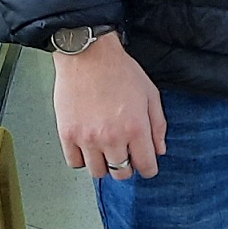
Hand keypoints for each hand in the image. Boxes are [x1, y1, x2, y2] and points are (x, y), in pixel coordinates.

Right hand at [51, 33, 165, 179]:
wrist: (88, 55)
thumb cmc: (119, 70)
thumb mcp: (150, 94)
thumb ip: (158, 125)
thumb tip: (160, 150)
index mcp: (136, 128)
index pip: (146, 166)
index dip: (148, 168)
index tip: (146, 166)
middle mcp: (112, 137)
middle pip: (121, 173)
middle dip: (127, 168)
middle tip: (125, 156)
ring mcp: (87, 138)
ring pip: (97, 172)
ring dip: (104, 165)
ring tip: (105, 150)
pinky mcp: (67, 134)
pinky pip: (74, 162)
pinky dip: (82, 159)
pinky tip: (88, 147)